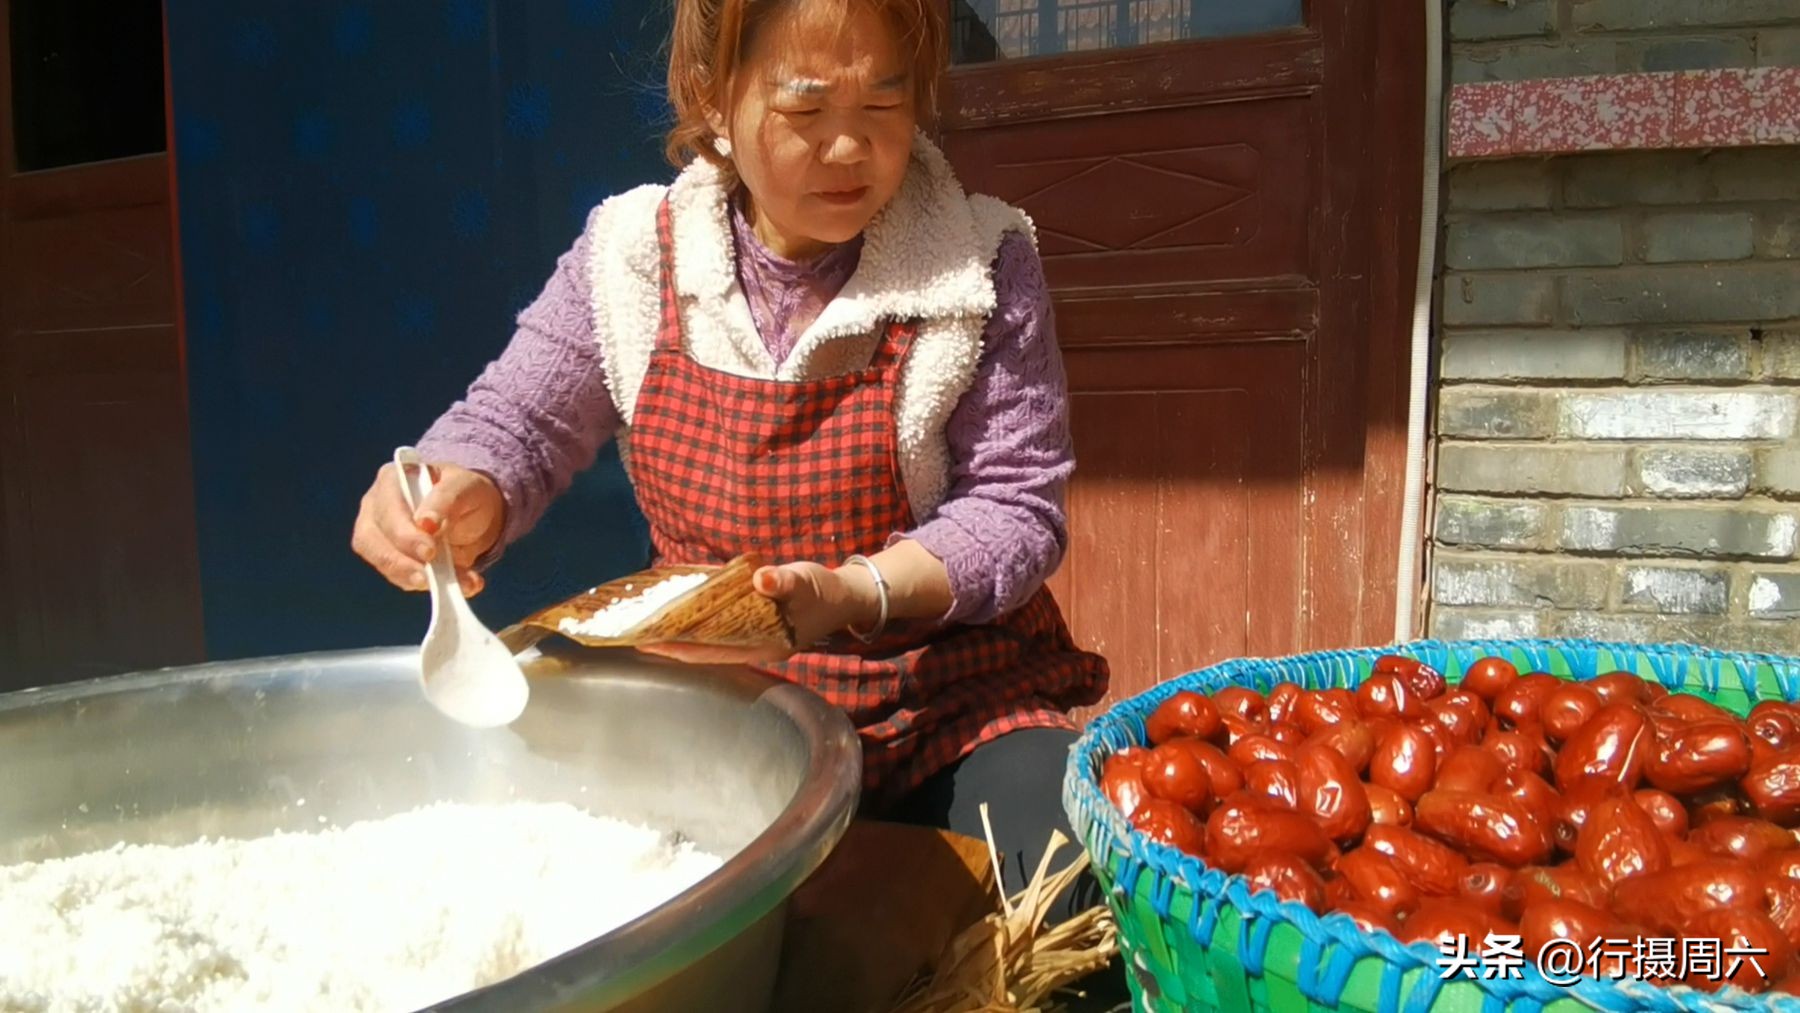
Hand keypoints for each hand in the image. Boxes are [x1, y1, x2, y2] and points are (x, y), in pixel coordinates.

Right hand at [351, 461, 503, 596]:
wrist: (476, 513)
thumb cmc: (466, 492)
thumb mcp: (466, 487)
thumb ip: (446, 499)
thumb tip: (426, 523)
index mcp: (392, 480)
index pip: (387, 509)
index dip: (404, 534)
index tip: (429, 552)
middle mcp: (377, 508)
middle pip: (372, 540)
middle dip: (403, 563)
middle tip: (431, 578)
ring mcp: (380, 536)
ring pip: (384, 564)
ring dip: (417, 579)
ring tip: (458, 583)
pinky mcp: (393, 561)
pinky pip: (403, 578)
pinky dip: (431, 585)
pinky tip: (461, 583)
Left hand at [637, 561, 876, 664]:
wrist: (845, 595)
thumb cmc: (824, 591)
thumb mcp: (806, 582)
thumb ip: (783, 582)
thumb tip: (762, 579)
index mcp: (764, 645)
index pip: (713, 652)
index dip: (680, 648)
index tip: (650, 642)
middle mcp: (754, 646)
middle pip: (705, 649)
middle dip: (672, 642)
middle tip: (638, 633)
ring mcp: (753, 638)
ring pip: (710, 639)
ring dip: (683, 632)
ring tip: (651, 623)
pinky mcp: (753, 625)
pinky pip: (719, 626)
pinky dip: (700, 619)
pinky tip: (681, 609)